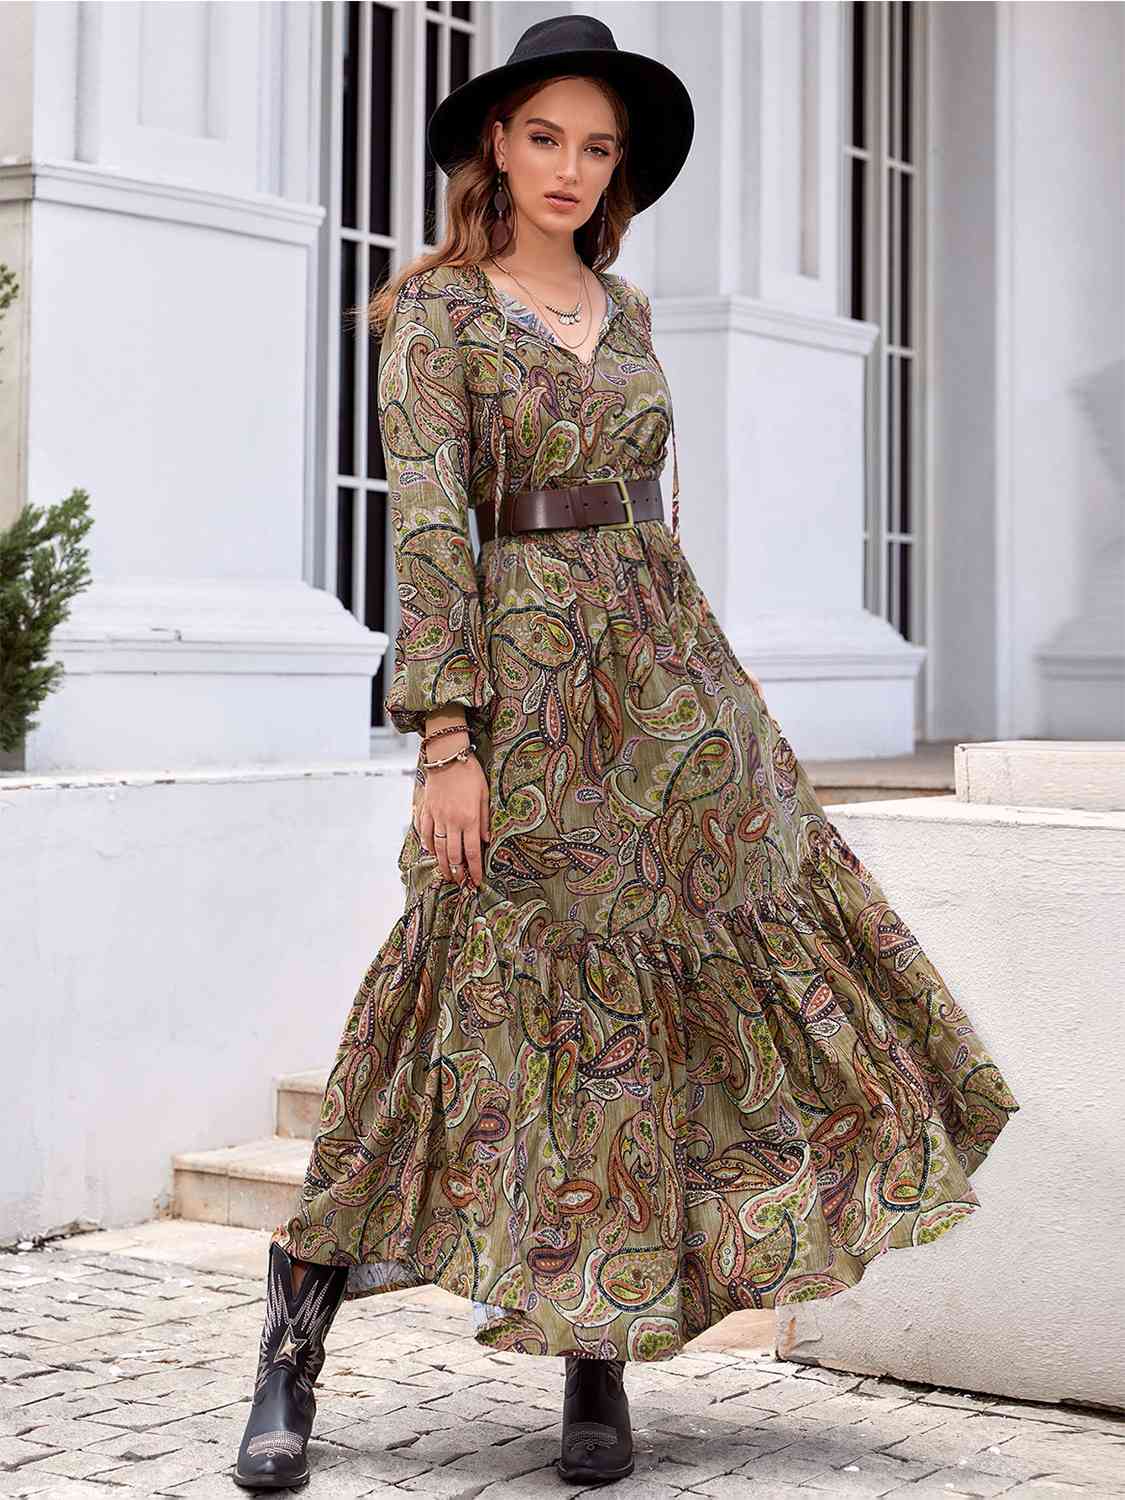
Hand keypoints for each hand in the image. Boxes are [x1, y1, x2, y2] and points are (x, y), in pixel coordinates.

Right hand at [413, 752, 489, 889]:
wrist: (446, 756)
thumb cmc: (469, 773)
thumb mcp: (485, 794)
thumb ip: (485, 819)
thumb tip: (486, 839)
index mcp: (470, 818)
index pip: (472, 851)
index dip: (474, 869)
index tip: (476, 881)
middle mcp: (452, 822)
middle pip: (453, 854)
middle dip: (458, 872)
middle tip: (461, 883)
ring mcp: (437, 817)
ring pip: (437, 848)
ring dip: (442, 864)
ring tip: (447, 875)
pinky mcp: (426, 811)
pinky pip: (425, 833)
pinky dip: (427, 845)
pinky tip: (431, 852)